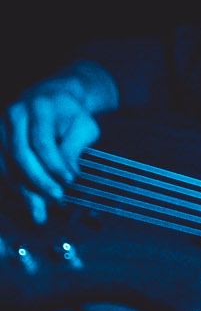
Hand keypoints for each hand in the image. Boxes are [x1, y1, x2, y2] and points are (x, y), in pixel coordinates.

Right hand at [5, 63, 115, 222]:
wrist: (51, 97)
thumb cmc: (72, 113)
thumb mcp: (83, 126)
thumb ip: (74, 148)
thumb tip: (68, 175)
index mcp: (40, 107)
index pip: (43, 141)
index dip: (55, 164)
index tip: (70, 180)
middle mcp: (15, 115)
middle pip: (20, 153)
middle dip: (39, 180)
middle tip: (57, 198)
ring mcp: (2, 127)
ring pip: (9, 162)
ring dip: (25, 190)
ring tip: (40, 213)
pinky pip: (4, 166)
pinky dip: (16, 185)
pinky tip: (29, 202)